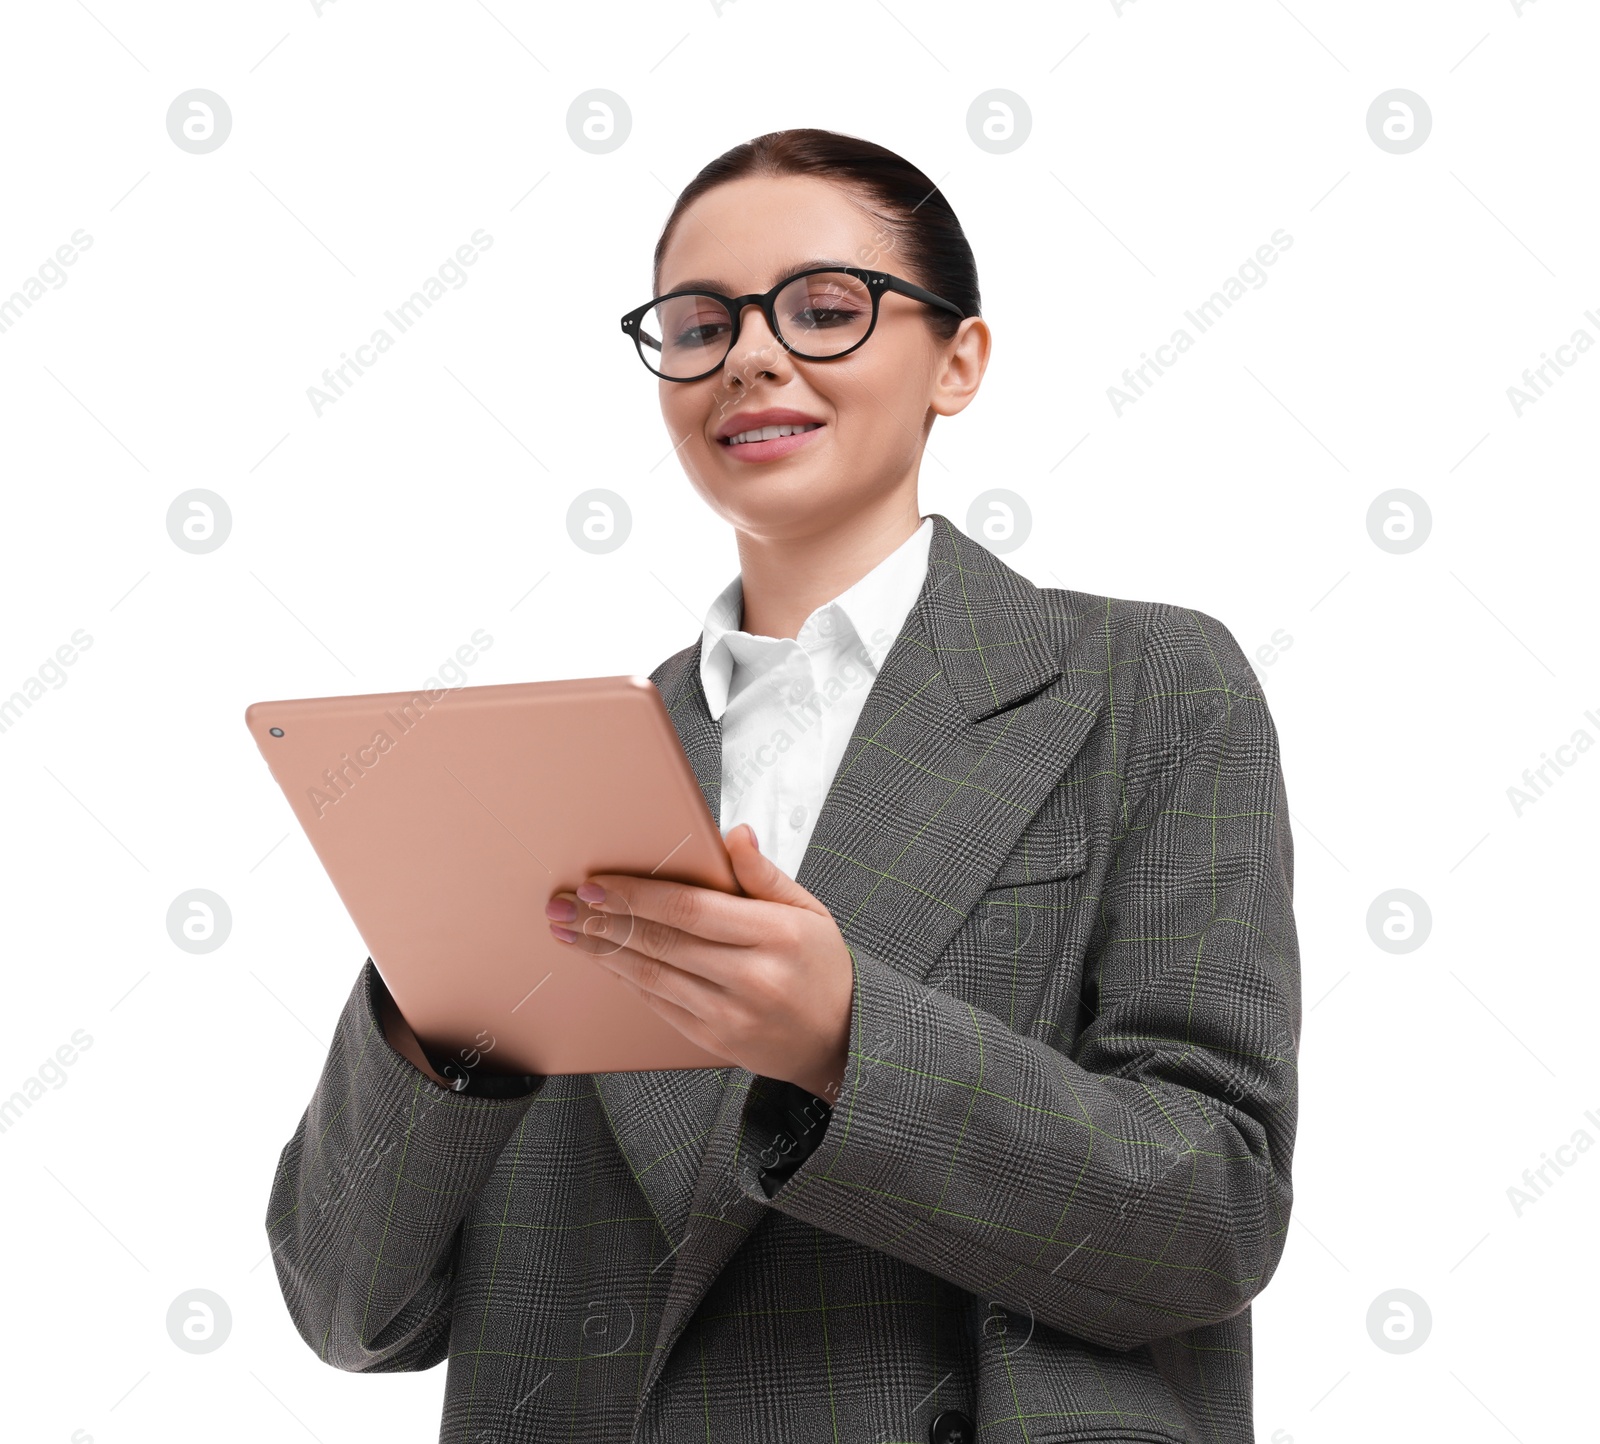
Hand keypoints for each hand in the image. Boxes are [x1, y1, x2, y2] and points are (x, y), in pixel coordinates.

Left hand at [544, 824, 852, 1099]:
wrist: (841, 1040)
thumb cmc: (823, 967)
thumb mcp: (810, 911)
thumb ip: (764, 874)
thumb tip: (734, 834)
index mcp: (777, 934)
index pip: (691, 908)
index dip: (638, 894)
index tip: (598, 882)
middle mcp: (752, 976)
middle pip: (662, 941)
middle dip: (605, 919)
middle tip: (564, 904)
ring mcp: (730, 1013)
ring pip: (651, 975)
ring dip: (603, 951)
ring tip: (569, 930)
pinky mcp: (714, 1039)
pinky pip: (659, 1004)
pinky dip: (626, 979)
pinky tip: (604, 961)